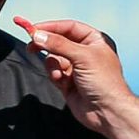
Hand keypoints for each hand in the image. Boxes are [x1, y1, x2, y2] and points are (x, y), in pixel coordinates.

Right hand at [19, 17, 134, 133]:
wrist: (107, 112)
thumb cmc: (105, 82)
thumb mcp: (82, 57)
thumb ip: (58, 44)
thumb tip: (38, 35)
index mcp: (95, 40)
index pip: (69, 27)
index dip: (51, 27)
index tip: (33, 29)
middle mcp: (85, 52)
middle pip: (58, 41)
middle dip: (47, 45)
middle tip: (32, 46)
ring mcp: (76, 67)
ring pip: (53, 58)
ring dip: (53, 65)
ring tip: (59, 74)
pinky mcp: (68, 81)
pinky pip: (53, 71)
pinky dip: (54, 75)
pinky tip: (61, 82)